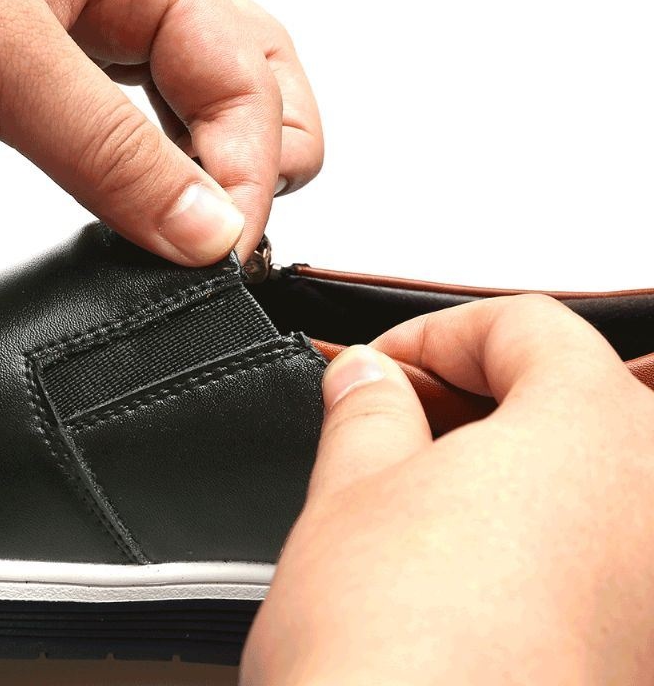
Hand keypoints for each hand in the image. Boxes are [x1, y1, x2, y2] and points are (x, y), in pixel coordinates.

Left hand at [0, 0, 321, 263]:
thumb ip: (106, 149)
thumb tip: (205, 231)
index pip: (247, 88)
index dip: (247, 182)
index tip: (221, 256)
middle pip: (263, 87)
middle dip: (261, 165)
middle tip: (219, 238)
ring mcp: (107, 29)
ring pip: (214, 106)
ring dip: (218, 171)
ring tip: (185, 229)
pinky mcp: (67, 65)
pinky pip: (148, 122)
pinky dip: (163, 170)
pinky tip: (144, 200)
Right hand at [241, 295, 653, 684]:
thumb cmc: (392, 664)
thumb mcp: (351, 494)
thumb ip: (367, 410)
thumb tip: (368, 379)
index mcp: (596, 430)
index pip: (525, 324)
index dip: (434, 336)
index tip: (381, 371)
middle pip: (573, 393)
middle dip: (474, 396)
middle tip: (398, 427)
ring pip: (590, 479)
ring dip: (506, 468)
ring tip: (422, 500)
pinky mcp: (641, 654)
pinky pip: (602, 557)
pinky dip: (539, 539)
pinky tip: (469, 570)